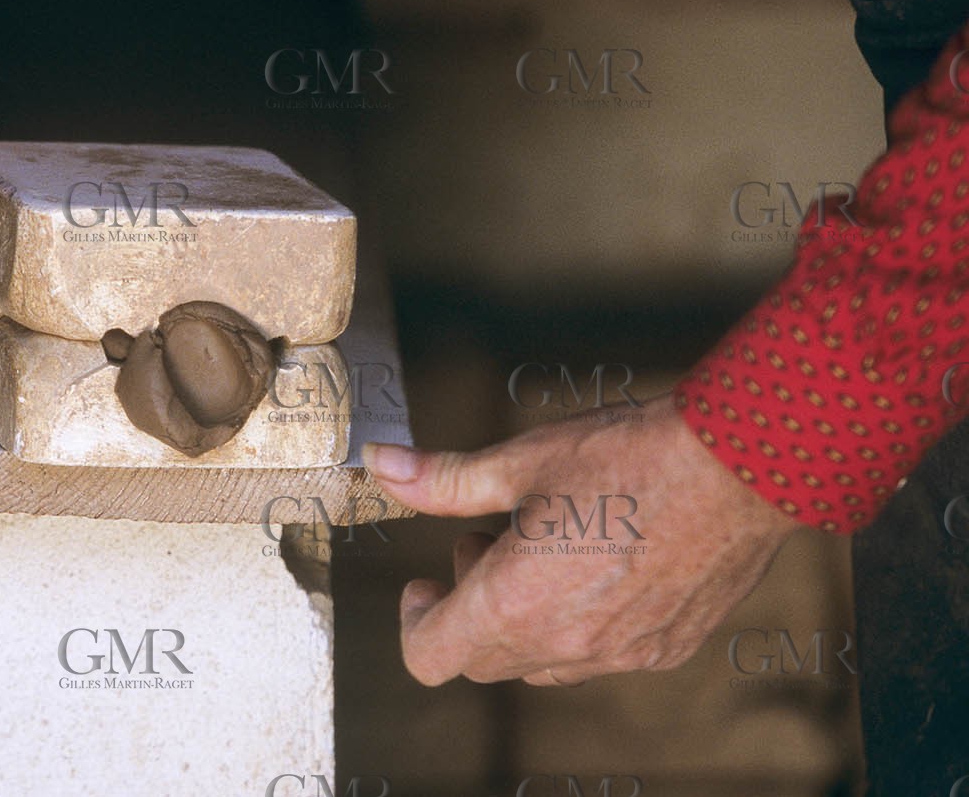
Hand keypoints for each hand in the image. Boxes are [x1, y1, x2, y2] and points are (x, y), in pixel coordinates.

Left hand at [364, 398, 799, 685]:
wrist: (740, 466)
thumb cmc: (628, 455)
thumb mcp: (521, 461)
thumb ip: (444, 479)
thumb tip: (380, 464)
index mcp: (514, 600)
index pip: (430, 656)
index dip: (414, 620)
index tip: (423, 583)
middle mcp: (564, 643)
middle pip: (480, 661)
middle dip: (467, 608)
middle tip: (490, 542)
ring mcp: (618, 655)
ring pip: (539, 665)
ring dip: (522, 621)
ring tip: (548, 548)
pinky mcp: (663, 651)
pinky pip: (597, 659)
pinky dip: (579, 624)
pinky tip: (599, 563)